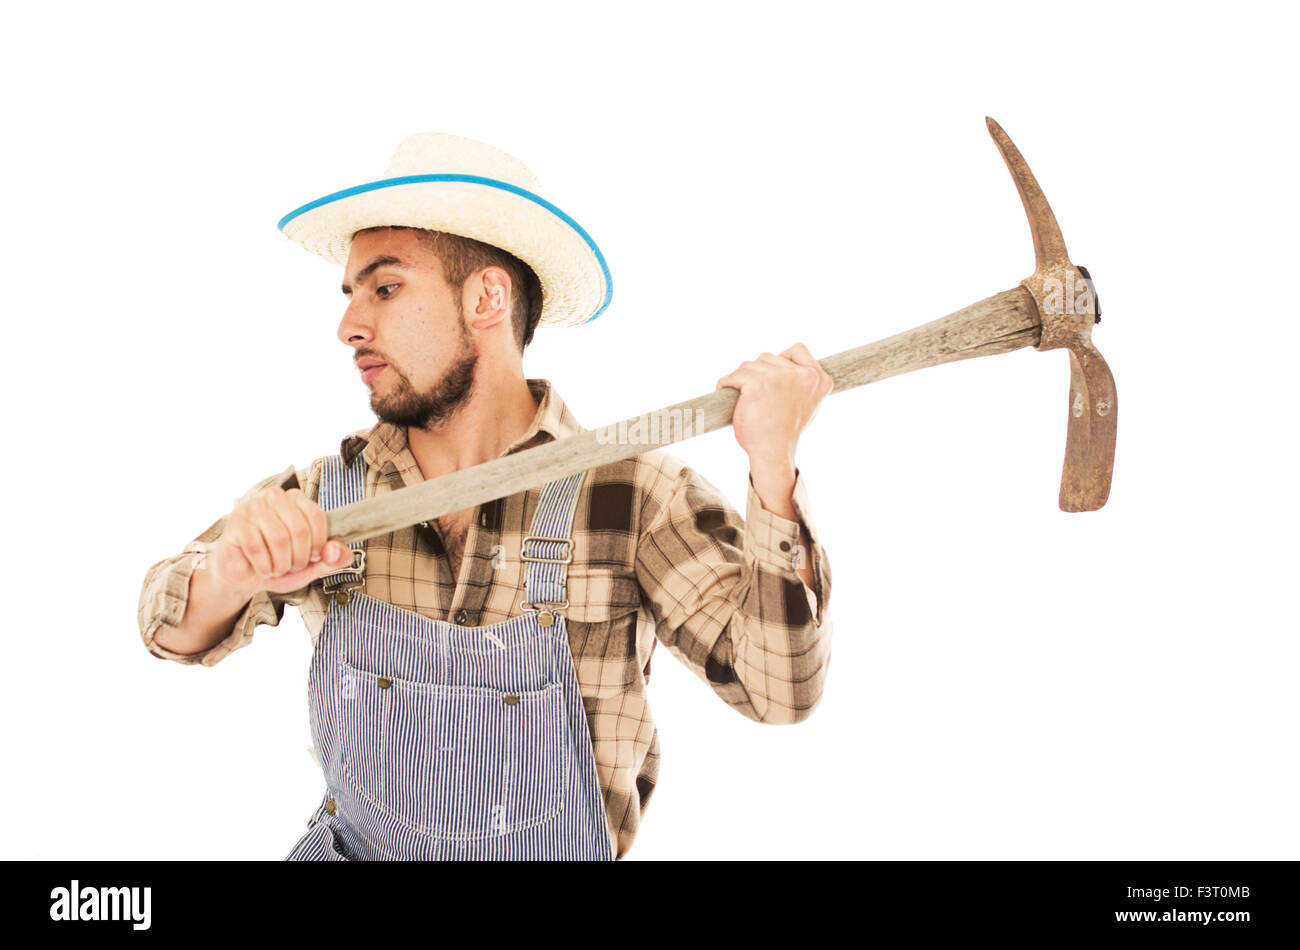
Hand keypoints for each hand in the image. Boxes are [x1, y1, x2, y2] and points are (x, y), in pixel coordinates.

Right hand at [206, 485, 351, 596]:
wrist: (247, 577)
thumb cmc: (279, 564)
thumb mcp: (312, 565)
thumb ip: (332, 558)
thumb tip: (338, 551)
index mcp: (297, 500)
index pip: (316, 516)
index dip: (318, 543)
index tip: (313, 558)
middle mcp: (275, 497)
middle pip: (299, 528)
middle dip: (299, 558)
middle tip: (291, 566)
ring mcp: (253, 507)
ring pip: (279, 538)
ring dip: (280, 564)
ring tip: (276, 568)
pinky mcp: (236, 522)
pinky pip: (256, 547)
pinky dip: (264, 566)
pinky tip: (262, 568)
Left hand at [715, 343, 833, 467]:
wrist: (773, 453)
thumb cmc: (785, 432)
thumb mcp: (807, 404)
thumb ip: (802, 383)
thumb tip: (787, 367)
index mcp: (819, 379)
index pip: (797, 350)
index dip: (781, 361)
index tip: (773, 379)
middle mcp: (803, 375)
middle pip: (768, 357)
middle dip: (757, 373)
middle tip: (757, 399)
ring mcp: (780, 377)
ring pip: (749, 365)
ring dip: (742, 380)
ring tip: (745, 401)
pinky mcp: (758, 383)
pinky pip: (734, 376)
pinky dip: (726, 384)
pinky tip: (727, 393)